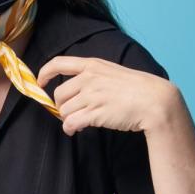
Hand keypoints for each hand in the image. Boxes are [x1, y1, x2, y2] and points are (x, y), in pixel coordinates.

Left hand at [35, 55, 176, 136]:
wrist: (154, 101)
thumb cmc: (137, 89)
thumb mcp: (113, 72)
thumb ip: (94, 77)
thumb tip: (77, 91)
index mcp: (92, 65)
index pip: (59, 63)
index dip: (45, 72)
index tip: (40, 81)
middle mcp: (89, 78)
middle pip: (59, 94)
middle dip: (60, 106)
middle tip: (69, 112)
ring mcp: (92, 96)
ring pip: (64, 110)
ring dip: (67, 119)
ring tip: (76, 123)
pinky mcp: (95, 113)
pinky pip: (71, 123)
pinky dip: (69, 128)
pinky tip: (75, 130)